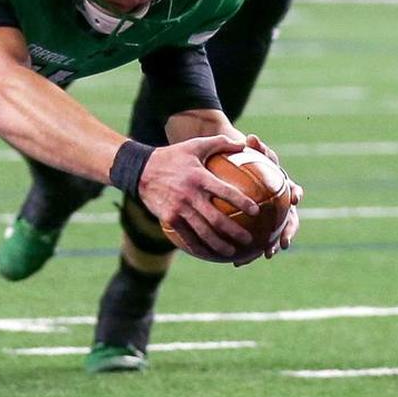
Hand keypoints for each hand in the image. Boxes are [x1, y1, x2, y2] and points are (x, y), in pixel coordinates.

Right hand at [139, 135, 258, 260]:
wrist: (141, 170)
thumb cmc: (173, 156)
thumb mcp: (195, 145)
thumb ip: (220, 143)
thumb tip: (244, 144)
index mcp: (199, 177)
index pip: (225, 192)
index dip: (242, 202)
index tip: (256, 211)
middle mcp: (190, 195)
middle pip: (216, 219)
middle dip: (235, 232)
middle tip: (249, 240)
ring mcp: (178, 208)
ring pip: (202, 232)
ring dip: (219, 245)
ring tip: (232, 253)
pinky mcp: (169, 218)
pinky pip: (186, 236)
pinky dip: (199, 247)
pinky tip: (209, 253)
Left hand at [233, 134, 302, 266]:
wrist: (234, 169)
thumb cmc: (243, 159)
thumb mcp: (249, 151)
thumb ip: (253, 148)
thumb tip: (250, 137)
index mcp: (281, 187)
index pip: (292, 190)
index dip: (295, 194)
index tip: (295, 199)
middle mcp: (280, 204)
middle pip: (289, 219)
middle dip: (288, 231)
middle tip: (284, 241)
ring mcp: (270, 217)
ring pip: (273, 234)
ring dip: (271, 246)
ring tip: (266, 255)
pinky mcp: (257, 228)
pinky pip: (254, 241)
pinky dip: (248, 251)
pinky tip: (237, 261)